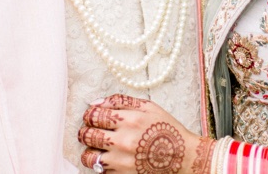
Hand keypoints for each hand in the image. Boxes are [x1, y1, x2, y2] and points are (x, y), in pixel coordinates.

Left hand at [78, 94, 214, 172]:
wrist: (182, 157)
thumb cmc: (166, 129)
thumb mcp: (148, 106)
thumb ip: (121, 101)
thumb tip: (97, 102)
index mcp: (129, 120)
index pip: (94, 115)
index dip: (89, 115)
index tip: (90, 116)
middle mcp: (123, 140)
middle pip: (88, 135)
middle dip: (85, 131)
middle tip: (88, 130)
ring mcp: (122, 160)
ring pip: (89, 156)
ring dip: (88, 150)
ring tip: (93, 147)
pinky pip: (100, 170)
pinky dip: (100, 164)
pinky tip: (107, 158)